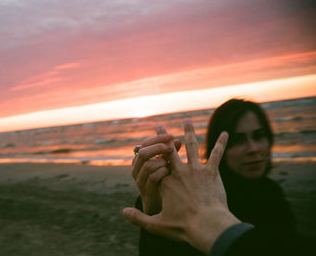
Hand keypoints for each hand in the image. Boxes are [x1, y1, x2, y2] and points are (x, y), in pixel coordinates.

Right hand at [124, 121, 239, 254]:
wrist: (207, 227)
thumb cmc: (183, 227)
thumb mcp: (156, 225)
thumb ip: (139, 218)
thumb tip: (124, 212)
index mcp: (165, 182)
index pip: (155, 163)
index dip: (151, 153)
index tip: (145, 145)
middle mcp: (179, 172)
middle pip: (170, 151)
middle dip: (164, 137)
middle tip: (161, 126)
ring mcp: (196, 170)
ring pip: (192, 147)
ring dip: (189, 133)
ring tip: (187, 121)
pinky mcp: (212, 173)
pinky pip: (216, 154)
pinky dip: (220, 144)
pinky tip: (224, 134)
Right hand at [132, 130, 181, 214]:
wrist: (164, 208)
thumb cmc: (167, 183)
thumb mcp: (168, 165)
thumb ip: (171, 153)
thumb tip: (177, 140)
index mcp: (140, 160)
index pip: (145, 143)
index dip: (157, 138)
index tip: (171, 136)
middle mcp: (137, 169)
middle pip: (143, 152)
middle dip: (158, 148)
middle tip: (171, 147)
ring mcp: (140, 181)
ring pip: (147, 164)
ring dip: (161, 161)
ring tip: (170, 164)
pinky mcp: (146, 191)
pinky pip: (152, 178)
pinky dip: (162, 172)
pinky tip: (170, 173)